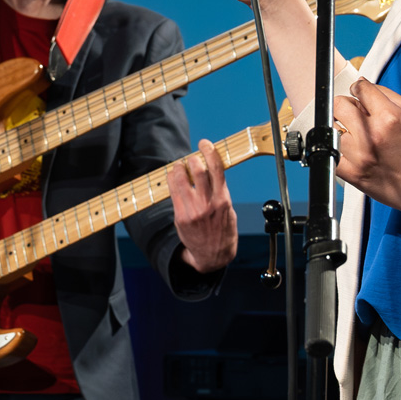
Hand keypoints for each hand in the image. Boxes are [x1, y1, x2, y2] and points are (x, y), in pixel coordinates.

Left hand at [167, 138, 237, 273]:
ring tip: (180, 167)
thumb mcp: (228, 210)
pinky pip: (173, 192)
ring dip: (179, 168)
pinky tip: (174, 178)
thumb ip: (219, 191)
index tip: (205, 143)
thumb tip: (209, 171)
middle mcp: (207, 204)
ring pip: (181, 179)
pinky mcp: (180, 217)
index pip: (216, 169)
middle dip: (193, 159)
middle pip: (198, 170)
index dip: (209, 151)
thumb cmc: (223, 231)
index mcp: (223, 200)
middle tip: (192, 158)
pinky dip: (172, 181)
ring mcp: (192, 211)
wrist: (213, 256)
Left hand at [334, 80, 400, 221]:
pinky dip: (338, 151)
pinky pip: (332, 154)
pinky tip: (352, 152)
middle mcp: (372, 134)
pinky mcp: (353, 174)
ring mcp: (360, 155)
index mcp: (389, 117)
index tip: (359, 94)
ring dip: (342, 129)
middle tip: (354, 114)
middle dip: (347, 106)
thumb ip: (387, 94)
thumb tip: (363, 83)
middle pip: (339, 105)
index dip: (359, 89)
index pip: (359, 88)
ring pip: (333, 129)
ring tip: (356, 136)